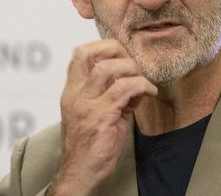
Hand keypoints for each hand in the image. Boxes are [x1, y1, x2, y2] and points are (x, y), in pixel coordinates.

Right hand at [48, 39, 157, 195]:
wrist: (79, 174)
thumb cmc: (88, 147)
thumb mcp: (96, 115)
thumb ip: (112, 96)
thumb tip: (135, 82)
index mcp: (71, 92)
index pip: (80, 54)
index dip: (103, 46)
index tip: (122, 54)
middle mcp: (75, 95)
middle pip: (90, 53)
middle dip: (117, 50)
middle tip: (134, 64)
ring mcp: (86, 105)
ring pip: (108, 68)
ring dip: (131, 69)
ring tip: (142, 79)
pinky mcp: (101, 116)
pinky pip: (124, 89)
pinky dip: (142, 85)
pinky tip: (150, 92)